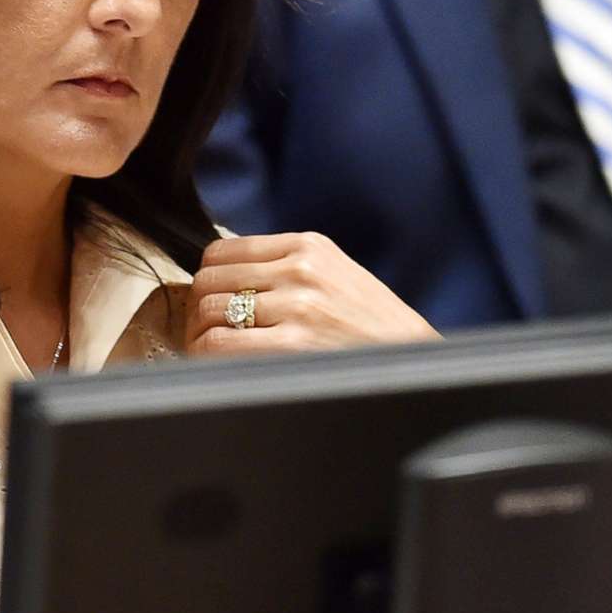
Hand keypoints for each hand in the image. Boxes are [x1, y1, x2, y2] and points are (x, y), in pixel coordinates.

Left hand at [184, 232, 439, 354]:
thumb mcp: (335, 274)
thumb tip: (227, 280)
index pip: (222, 251)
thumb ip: (287, 269)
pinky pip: (221, 343)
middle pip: (208, 280)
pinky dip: (207, 355)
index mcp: (308, 247)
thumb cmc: (373, 324)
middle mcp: (300, 270)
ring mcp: (297, 306)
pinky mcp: (294, 344)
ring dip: (199, 335)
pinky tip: (219, 365)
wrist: (413, 356)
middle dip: (198, 309)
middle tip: (204, 332)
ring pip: (209, 311)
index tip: (210, 301)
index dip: (206, 280)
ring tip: (210, 352)